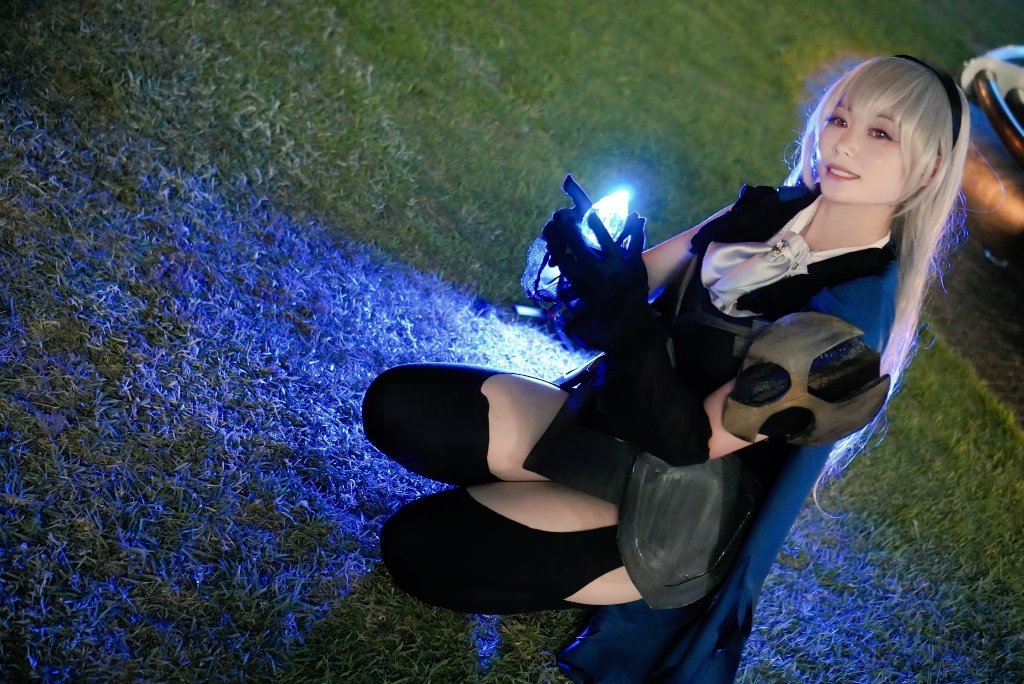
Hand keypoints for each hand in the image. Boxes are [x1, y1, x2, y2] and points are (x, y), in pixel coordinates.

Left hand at [541, 175, 646, 305]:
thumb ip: (636, 238)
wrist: (625, 312)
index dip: (596, 226)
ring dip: (556, 243)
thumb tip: (638, 216)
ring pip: (565, 260)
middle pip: (579, 248)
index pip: (605, 240)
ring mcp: (585, 279)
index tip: (589, 213)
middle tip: (561, 216)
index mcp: (615, 261)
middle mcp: (598, 270)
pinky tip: (551, 245)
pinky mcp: (577, 286)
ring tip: (550, 228)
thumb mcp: (637, 261)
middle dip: (569, 231)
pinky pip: (563, 269)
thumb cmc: (633, 284)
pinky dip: (556, 256)